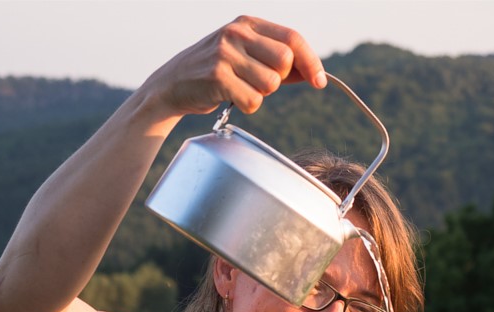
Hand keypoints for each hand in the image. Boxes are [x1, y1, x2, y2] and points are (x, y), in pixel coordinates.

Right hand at [144, 15, 326, 117]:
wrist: (172, 84)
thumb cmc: (214, 71)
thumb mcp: (245, 55)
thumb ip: (277, 62)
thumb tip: (314, 73)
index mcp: (247, 23)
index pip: (292, 38)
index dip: (311, 61)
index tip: (320, 82)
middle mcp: (237, 32)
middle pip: (285, 62)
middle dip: (279, 80)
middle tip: (257, 82)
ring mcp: (225, 53)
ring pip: (271, 84)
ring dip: (260, 94)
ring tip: (239, 88)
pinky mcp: (217, 76)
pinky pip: (254, 100)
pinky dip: (247, 106)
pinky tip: (230, 98)